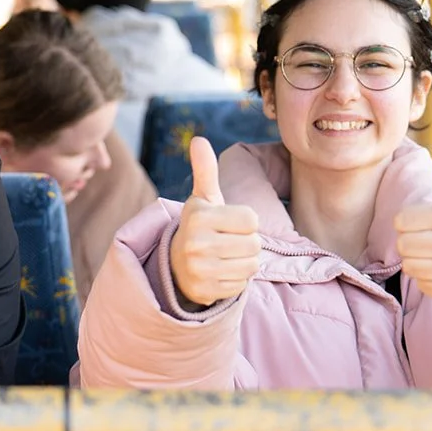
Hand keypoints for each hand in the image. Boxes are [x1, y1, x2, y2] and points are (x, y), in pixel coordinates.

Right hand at [168, 138, 261, 306]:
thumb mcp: (203, 198)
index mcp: (198, 216)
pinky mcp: (204, 291)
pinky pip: (241, 284)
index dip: (246, 222)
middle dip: (247, 243)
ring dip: (245, 262)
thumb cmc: (201, 226)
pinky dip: (236, 280)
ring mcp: (198, 269)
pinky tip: (220, 273)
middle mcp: (195, 242)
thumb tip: (199, 139)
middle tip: (228, 242)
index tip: (229, 224)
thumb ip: (205, 170)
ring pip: (251, 265)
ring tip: (226, 257)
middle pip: (254, 244)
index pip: (251, 220)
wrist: (177, 264)